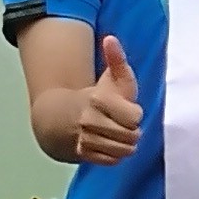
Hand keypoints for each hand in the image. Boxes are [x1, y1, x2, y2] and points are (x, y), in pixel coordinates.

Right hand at [70, 37, 141, 164]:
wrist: (64, 117)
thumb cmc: (98, 97)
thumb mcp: (110, 76)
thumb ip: (116, 58)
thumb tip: (110, 38)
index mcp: (98, 100)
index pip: (134, 117)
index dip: (135, 114)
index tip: (129, 110)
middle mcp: (89, 121)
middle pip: (130, 136)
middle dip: (132, 131)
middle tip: (124, 124)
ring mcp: (85, 139)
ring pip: (122, 150)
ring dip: (125, 144)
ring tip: (119, 133)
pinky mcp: (83, 154)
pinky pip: (111, 160)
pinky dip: (115, 155)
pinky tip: (111, 144)